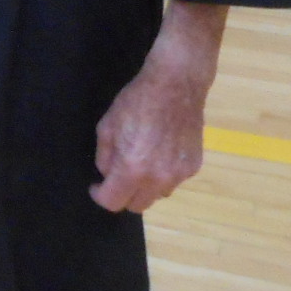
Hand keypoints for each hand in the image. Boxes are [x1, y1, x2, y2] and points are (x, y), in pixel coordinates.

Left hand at [91, 1, 225, 212]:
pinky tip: (160, 153)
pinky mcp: (194, 167)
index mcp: (133, 168)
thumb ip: (105, 157)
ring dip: (145, 187)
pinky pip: (174, 181)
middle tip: (117, 176)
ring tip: (141, 162)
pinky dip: (163, 175)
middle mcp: (158, 178)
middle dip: (123, 194)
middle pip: (137, 206)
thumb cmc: (136, 101)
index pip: (114, 202)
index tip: (97, 186)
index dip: (100, 195)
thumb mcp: (107, 126)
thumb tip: (107, 175)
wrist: (176, 85)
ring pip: (157, 195)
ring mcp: (179, 174)